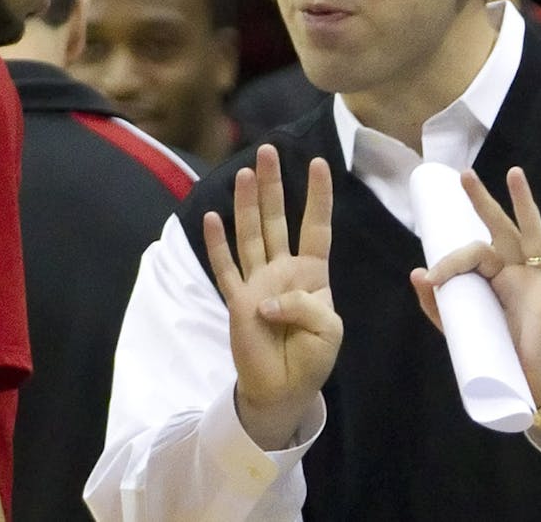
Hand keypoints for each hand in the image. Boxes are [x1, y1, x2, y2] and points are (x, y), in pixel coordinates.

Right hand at [204, 144, 340, 449]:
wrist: (284, 389)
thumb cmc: (311, 358)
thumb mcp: (328, 330)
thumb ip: (305, 307)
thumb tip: (267, 299)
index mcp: (312, 274)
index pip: (316, 227)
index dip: (318, 196)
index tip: (319, 163)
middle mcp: (283, 270)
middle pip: (277, 219)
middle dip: (273, 186)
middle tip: (268, 151)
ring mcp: (258, 282)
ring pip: (251, 235)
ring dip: (247, 204)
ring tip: (244, 173)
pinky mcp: (237, 301)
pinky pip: (225, 268)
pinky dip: (218, 244)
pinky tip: (213, 218)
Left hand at [409, 168, 540, 442]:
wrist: (530, 385)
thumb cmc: (499, 352)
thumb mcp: (461, 329)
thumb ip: (438, 306)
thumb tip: (416, 274)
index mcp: (493, 276)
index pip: (471, 255)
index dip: (449, 263)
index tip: (430, 279)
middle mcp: (515, 271)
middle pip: (499, 229)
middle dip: (482, 202)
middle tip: (464, 175)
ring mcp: (538, 280)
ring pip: (530, 235)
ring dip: (523, 204)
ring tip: (514, 174)